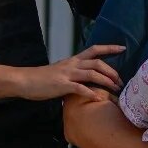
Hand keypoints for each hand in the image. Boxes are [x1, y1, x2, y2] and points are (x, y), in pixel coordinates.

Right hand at [0, 45, 123, 101]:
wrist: (25, 80)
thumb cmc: (43, 79)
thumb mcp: (61, 72)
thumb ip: (74, 74)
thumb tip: (86, 80)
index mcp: (73, 60)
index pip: (94, 50)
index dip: (109, 48)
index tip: (123, 49)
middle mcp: (72, 65)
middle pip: (97, 63)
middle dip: (112, 71)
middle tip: (120, 81)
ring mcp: (67, 74)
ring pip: (92, 74)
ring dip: (106, 81)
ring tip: (115, 89)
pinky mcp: (62, 85)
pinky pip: (80, 89)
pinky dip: (91, 93)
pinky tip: (99, 99)